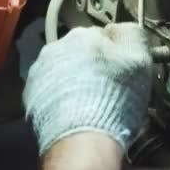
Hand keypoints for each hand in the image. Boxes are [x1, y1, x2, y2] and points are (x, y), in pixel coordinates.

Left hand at [23, 23, 152, 154]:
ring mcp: (40, 71)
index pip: (104, 35)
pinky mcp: (30, 95)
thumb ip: (133, 35)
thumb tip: (121, 29)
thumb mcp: (140, 61)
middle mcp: (57, 47)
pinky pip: (49, 90)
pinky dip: (60, 97)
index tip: (123, 71)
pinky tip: (74, 111)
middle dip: (93, 65)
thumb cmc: (114, 99)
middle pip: (81, 51)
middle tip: (108, 88)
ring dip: (75, 80)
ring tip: (89, 103)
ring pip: (64, 69)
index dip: (116, 54)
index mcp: (85, 35)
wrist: (82, 139)